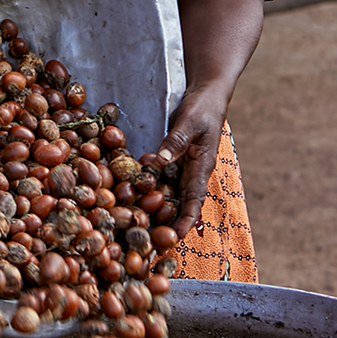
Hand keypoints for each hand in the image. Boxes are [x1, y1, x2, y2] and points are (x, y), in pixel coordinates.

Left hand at [151, 87, 229, 244]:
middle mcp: (191, 173)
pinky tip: (130, 197)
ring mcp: (181, 168)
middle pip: (179, 205)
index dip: (185, 221)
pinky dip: (148, 188)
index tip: (175, 238)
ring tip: (137, 228)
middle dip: (167, 224)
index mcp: (201, 168)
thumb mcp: (190, 122)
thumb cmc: (203, 109)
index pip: (194, 201)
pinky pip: (159, 178)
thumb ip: (176, 141)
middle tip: (150, 243)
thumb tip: (159, 161)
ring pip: (167, 194)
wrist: (206, 95)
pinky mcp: (171, 160)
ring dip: (155, 210)